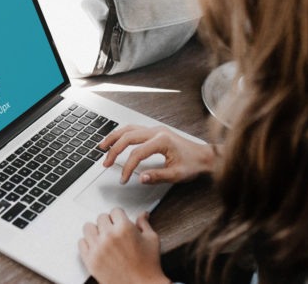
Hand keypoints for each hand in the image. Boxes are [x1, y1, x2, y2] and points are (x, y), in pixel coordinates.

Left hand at [78, 209, 169, 283]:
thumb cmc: (149, 266)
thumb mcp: (152, 240)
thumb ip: (144, 224)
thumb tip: (143, 214)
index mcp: (124, 228)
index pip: (115, 211)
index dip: (119, 216)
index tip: (120, 221)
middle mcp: (109, 236)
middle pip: (101, 217)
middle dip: (108, 223)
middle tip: (114, 231)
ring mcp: (98, 248)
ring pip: (88, 227)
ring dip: (96, 230)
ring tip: (103, 237)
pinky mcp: (90, 260)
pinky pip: (81, 243)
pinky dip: (88, 243)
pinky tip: (96, 247)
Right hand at [99, 125, 216, 184]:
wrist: (205, 156)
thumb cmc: (194, 164)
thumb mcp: (177, 175)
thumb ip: (157, 176)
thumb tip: (140, 178)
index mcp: (162, 141)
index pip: (137, 153)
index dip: (127, 167)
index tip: (123, 178)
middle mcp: (157, 131)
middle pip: (128, 136)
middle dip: (114, 150)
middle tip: (106, 162)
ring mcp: (156, 129)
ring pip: (129, 129)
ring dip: (114, 137)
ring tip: (102, 146)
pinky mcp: (155, 131)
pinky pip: (134, 129)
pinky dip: (122, 134)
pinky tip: (116, 140)